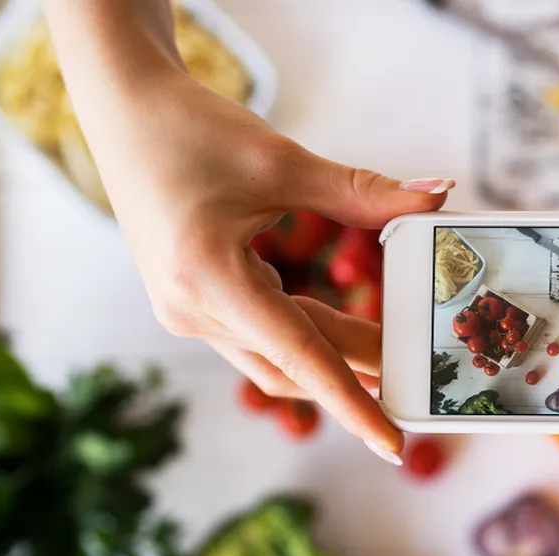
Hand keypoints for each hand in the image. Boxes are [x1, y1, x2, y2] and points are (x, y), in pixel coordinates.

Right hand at [90, 72, 451, 461]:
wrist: (124, 110)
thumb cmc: (193, 129)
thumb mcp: (283, 162)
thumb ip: (364, 193)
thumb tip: (434, 200)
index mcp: (208, 279)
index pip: (301, 356)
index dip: (353, 404)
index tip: (392, 444)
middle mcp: (190, 309)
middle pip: (292, 362)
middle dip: (356, 372)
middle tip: (418, 378)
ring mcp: (185, 310)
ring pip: (273, 356)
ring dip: (331, 356)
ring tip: (392, 356)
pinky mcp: (190, 301)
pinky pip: (256, 335)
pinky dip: (303, 336)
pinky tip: (344, 331)